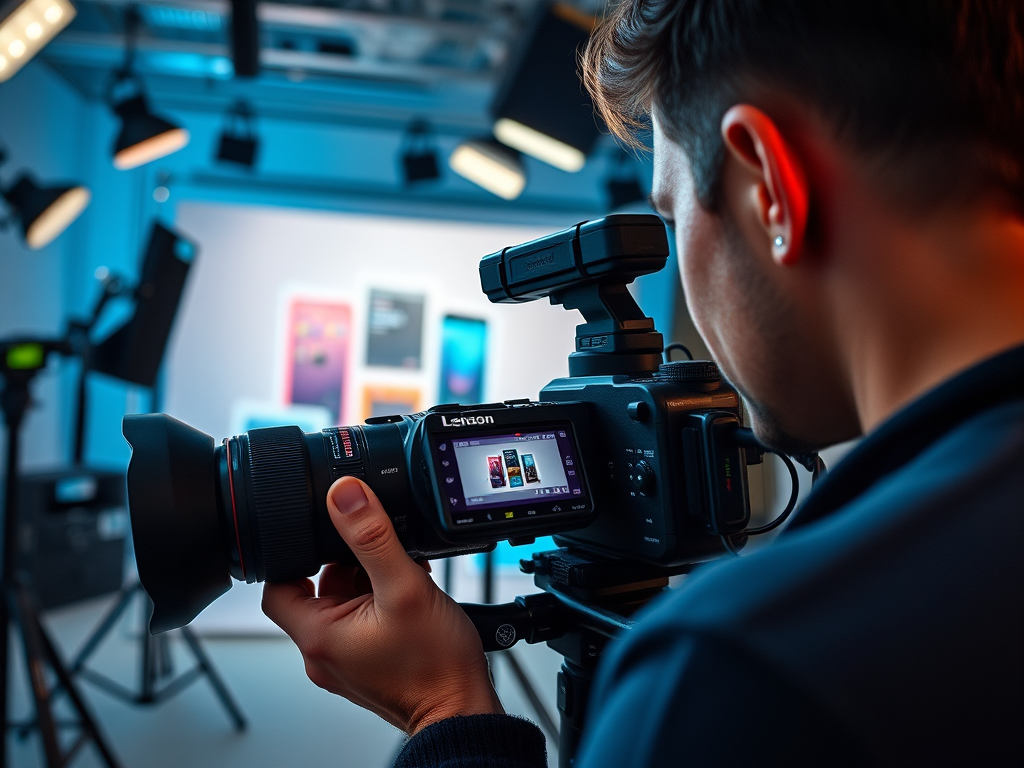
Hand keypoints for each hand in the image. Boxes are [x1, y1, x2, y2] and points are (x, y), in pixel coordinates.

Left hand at [262, 476, 502, 734]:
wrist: (463, 709)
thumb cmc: (435, 666)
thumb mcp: (405, 587)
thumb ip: (373, 537)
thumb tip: (346, 495)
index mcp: (318, 636)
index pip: (275, 586)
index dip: (293, 554)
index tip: (322, 536)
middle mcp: (324, 652)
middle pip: (315, 588)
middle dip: (348, 563)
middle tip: (381, 555)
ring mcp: (346, 659)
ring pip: (342, 601)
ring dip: (369, 579)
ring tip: (403, 574)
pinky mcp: (367, 661)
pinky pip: (361, 618)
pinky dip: (380, 599)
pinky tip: (410, 592)